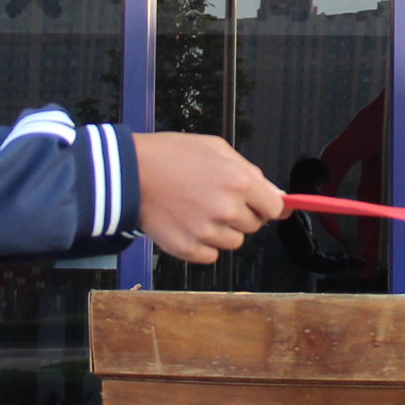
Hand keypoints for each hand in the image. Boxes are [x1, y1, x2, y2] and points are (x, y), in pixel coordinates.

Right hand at [129, 133, 284, 263]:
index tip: (262, 206)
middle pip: (254, 225)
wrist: (130, 173)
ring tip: (199, 211)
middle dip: (241, 214)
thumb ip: (249, 171)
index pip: (275, 208)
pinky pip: (211, 255)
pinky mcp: (189, 249)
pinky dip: (203, 245)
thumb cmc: (170, 156)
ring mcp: (207, 231)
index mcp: (239, 181)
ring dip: (222, 231)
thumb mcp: (216, 148)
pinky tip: (189, 224)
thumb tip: (275, 193)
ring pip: (233, 242)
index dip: (267, 205)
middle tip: (216, 199)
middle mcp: (227, 209)